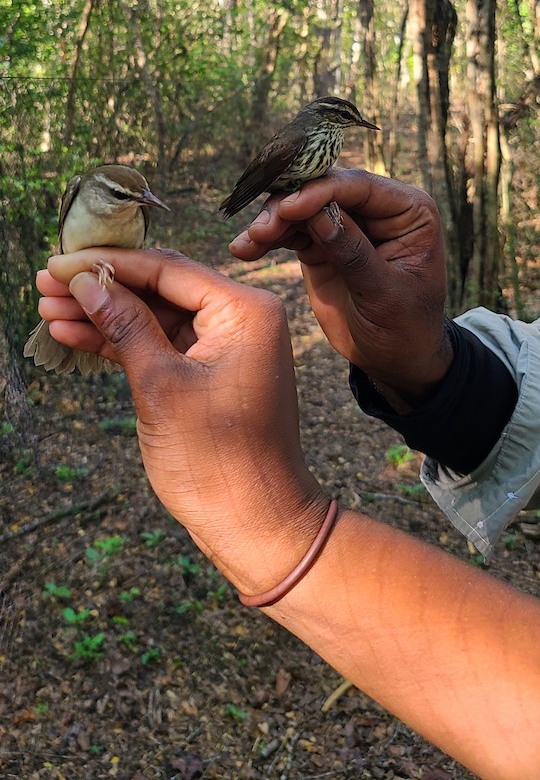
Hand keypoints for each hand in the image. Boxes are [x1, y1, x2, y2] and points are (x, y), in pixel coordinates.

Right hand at [36, 249, 325, 593]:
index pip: (166, 270)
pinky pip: (160, 344)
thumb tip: (87, 283)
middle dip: (100, 287)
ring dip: (103, 315)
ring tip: (47, 309)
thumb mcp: (162, 386)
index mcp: (245, 311)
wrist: (257, 525)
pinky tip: (73, 336)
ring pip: (153, 316)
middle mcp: (241, 318)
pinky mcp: (209, 373)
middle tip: (45, 281)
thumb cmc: (218, 461)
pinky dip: (120, 343)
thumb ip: (125, 327)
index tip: (59, 262)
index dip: (107, 265)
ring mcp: (226, 346)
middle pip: (159, 287)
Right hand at [228, 169, 452, 403]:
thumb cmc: (404, 327)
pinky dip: (267, 237)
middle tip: (261, 230)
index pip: (359, 187)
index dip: (321, 192)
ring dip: (272, 220)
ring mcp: (346, 222)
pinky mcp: (320, 240)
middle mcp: (376, 207)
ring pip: (301, 206)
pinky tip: (244, 250)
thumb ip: (353, 254)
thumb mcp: (384, 295)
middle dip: (288, 205)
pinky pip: (290, 230)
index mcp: (408, 210)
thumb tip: (319, 216)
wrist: (393, 359)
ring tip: (249, 243)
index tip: (289, 208)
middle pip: (324, 189)